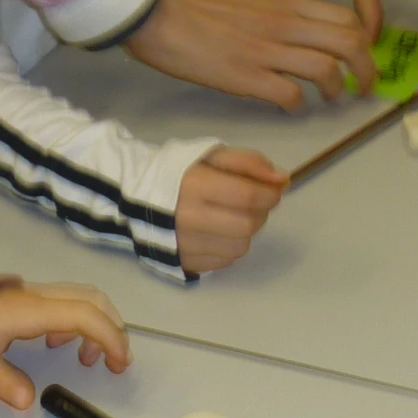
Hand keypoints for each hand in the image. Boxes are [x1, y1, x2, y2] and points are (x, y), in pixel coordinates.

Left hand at [0, 282, 131, 409]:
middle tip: (115, 362)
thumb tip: (27, 400)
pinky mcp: (26, 297)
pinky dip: (76, 321)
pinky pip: (64, 302)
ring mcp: (32, 293)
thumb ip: (2, 380)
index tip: (119, 362)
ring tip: (86, 359)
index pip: (83, 315)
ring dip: (95, 325)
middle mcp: (36, 295)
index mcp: (29, 309)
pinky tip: (56, 343)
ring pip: (81, 298)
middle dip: (111, 328)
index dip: (108, 336)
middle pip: (91, 299)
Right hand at [126, 0, 374, 108]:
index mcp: (286, 4)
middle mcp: (284, 25)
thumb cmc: (199, 8)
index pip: (345, 17)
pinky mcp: (247, 78)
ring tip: (330, 98)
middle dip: (366, 68)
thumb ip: (280, 17)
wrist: (160, 15)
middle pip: (349, 43)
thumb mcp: (251, 1)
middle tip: (363, 85)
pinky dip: (297, 105)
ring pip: (327, 70)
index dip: (363, 39)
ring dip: (336, 89)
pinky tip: (289, 106)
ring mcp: (267, 52)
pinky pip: (290, 95)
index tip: (360, 56)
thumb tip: (300, 38)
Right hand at [176, 146, 286, 273]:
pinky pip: (224, 261)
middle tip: (250, 204)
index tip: (272, 190)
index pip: (248, 196)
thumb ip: (249, 162)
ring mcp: (185, 244)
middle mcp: (188, 218)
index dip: (270, 194)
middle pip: (248, 225)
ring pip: (239, 247)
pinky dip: (228, 247)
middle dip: (259, 213)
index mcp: (194, 185)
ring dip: (244, 232)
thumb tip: (283, 180)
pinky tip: (217, 233)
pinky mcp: (184, 262)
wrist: (135, 198)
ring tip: (232, 219)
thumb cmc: (179, 173)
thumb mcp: (211, 155)